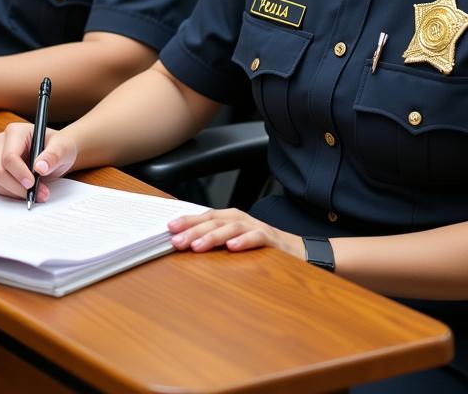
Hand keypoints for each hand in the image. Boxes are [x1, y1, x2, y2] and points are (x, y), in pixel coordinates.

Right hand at [0, 121, 76, 201]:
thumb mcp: (63, 148)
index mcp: (15, 131)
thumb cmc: (58, 147)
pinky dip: (12, 193)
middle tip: (38, 193)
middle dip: (18, 187)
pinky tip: (27, 191)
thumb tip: (40, 168)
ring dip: (15, 192)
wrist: (56, 153)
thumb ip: (53, 156)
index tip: (32, 184)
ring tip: (37, 193)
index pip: (9, 156)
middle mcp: (1, 142)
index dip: (19, 173)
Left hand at [167, 208, 303, 255]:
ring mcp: (257, 228)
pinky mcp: (272, 240)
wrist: (299, 251)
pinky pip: (257, 238)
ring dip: (213, 236)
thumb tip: (187, 245)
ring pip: (231, 227)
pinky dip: (243, 241)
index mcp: (230, 219)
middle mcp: (241, 220)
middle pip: (214, 221)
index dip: (187, 221)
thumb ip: (216, 241)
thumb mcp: (236, 242)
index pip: (205, 217)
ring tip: (197, 246)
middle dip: (193, 230)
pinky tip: (232, 248)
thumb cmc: (262, 248)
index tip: (168, 228)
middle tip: (176, 241)